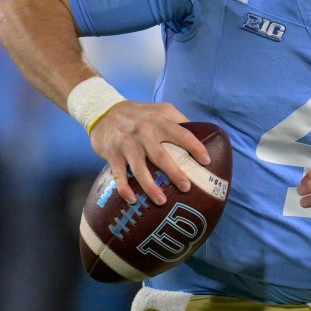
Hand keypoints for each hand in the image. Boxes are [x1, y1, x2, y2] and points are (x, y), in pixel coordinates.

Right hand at [89, 101, 211, 204]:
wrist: (104, 111)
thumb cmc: (139, 113)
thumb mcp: (160, 109)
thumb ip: (179, 119)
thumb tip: (202, 132)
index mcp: (159, 121)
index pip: (182, 134)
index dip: (195, 147)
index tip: (206, 161)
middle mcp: (144, 133)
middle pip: (161, 156)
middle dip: (174, 173)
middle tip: (186, 187)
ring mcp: (127, 145)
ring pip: (140, 169)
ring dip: (150, 187)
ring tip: (162, 201)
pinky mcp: (113, 155)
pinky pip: (118, 175)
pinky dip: (124, 188)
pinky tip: (133, 200)